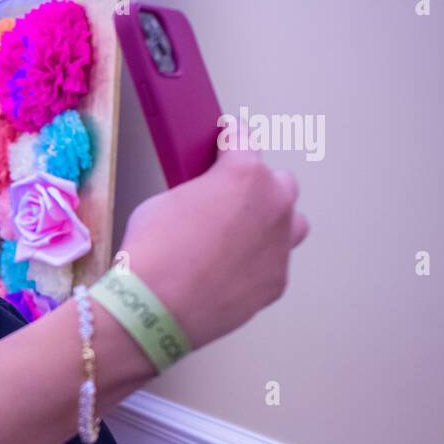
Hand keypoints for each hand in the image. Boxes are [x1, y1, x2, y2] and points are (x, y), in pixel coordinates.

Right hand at [120, 147, 309, 350]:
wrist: (153, 307)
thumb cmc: (152, 251)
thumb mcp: (164, 201)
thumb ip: (197, 192)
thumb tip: (203, 201)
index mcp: (244, 174)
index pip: (243, 140)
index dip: (229, 137)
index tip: (227, 137)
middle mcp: (273, 205)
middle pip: (280, 182)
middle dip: (256, 186)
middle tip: (228, 198)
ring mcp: (280, 246)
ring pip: (291, 225)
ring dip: (271, 224)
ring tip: (239, 236)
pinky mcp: (276, 282)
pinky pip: (273, 264)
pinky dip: (256, 264)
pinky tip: (227, 272)